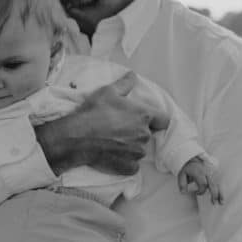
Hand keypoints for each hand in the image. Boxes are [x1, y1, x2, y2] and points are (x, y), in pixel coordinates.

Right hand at [35, 71, 169, 175]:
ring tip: (113, 142)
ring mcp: (137, 152)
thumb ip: (124, 84)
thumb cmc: (93, 112)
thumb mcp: (108, 92)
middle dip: (137, 132)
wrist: (77, 137)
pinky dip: (125, 162)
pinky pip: (132, 165)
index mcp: (143, 115)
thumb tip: (133, 75)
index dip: (157, 119)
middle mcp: (144, 134)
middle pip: (148, 134)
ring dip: (130, 147)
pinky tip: (112, 155)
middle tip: (119, 129)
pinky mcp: (129, 166)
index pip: (164, 120)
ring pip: (139, 149)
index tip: (147, 120)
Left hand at [178, 154, 222, 204]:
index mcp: (199, 172)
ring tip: (222, 203)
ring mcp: (213, 174)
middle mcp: (207, 173)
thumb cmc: (188, 169)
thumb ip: (182, 183)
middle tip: (214, 203)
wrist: (195, 159)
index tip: (197, 193)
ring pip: (218, 184)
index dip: (201, 190)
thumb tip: (183, 192)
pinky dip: (221, 191)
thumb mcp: (182, 174)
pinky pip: (220, 184)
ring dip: (221, 193)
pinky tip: (222, 199)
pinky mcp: (216, 175)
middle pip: (213, 184)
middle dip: (214, 194)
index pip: (203, 183)